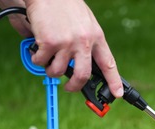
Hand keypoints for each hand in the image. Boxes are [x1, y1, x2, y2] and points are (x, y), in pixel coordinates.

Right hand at [0, 0, 123, 97]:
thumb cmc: (66, 6)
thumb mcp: (86, 22)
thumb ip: (88, 41)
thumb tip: (85, 61)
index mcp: (96, 37)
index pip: (108, 64)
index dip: (113, 82)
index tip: (117, 94)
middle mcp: (83, 42)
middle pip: (82, 75)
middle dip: (75, 86)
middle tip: (69, 87)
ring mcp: (66, 43)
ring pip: (58, 71)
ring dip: (51, 70)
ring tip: (48, 61)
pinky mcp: (49, 42)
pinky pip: (42, 61)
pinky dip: (37, 59)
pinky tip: (37, 50)